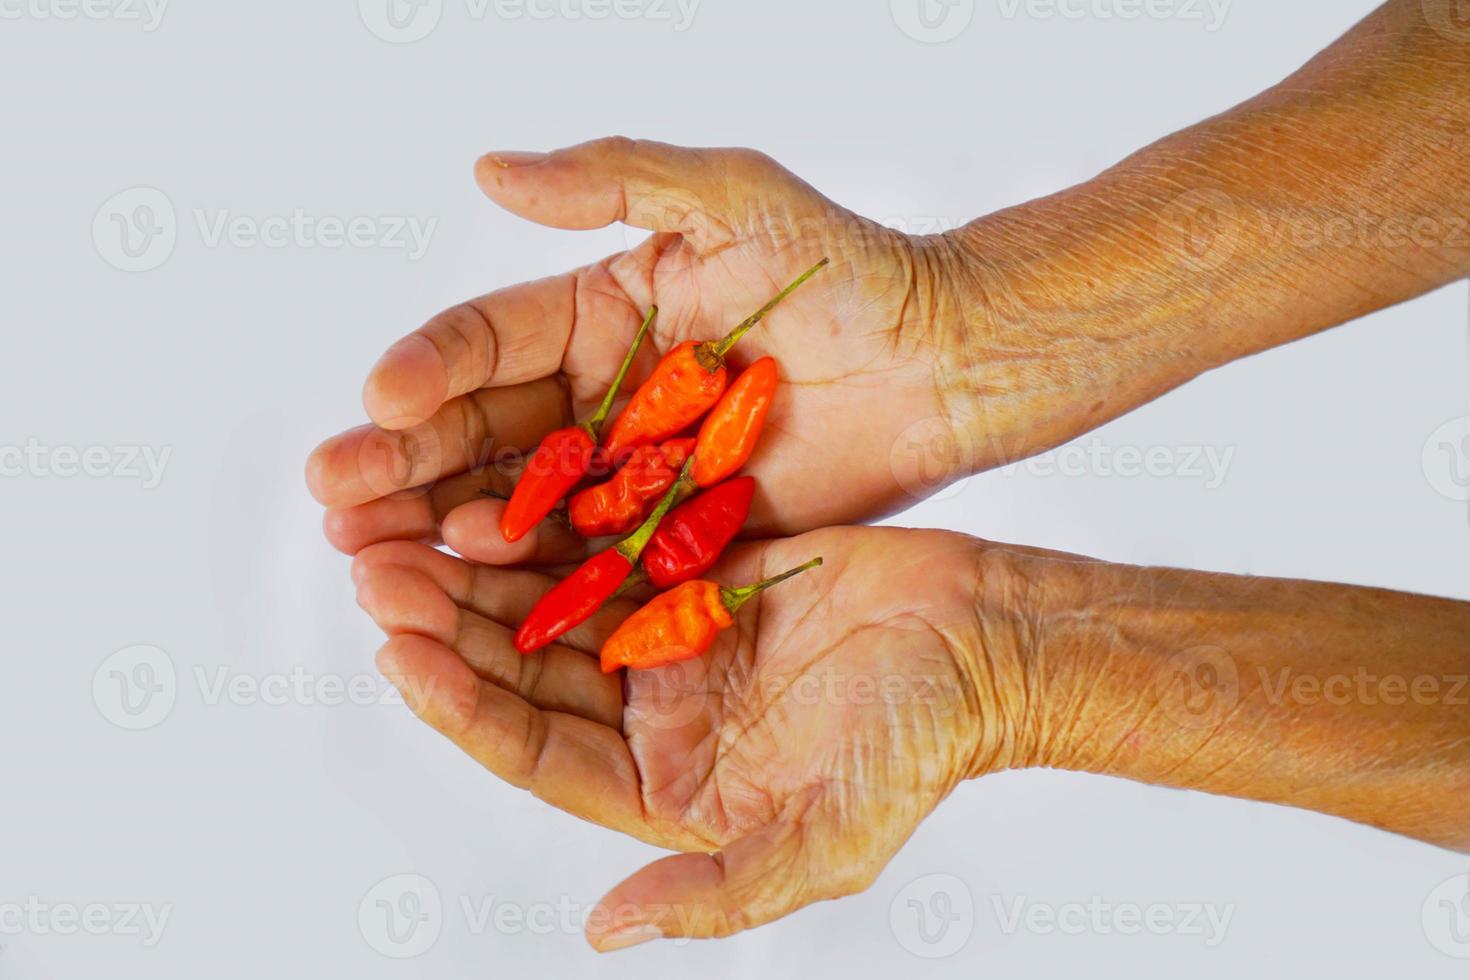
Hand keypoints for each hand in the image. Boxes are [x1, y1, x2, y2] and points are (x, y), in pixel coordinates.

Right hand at [307, 137, 1039, 557]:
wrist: (940, 363)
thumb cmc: (847, 267)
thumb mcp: (730, 199)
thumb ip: (613, 178)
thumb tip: (489, 167)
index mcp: (595, 313)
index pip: (488, 343)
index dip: (428, 371)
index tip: (379, 400)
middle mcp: (596, 395)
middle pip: (479, 432)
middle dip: (403, 462)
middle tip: (334, 496)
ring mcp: (629, 470)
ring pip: (516, 502)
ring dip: (440, 525)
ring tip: (367, 550)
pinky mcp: (669, 532)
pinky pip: (586, 557)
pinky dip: (525, 575)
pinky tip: (465, 587)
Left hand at [350, 525, 1018, 946]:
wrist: (986, 641)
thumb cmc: (919, 746)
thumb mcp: (824, 842)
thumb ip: (715, 891)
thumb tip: (606, 931)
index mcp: (663, 785)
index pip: (537, 748)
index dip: (464, 708)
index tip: (398, 658)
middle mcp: (652, 712)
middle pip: (525, 668)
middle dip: (448, 624)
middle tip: (380, 570)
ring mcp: (669, 634)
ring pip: (551, 599)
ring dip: (482, 567)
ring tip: (414, 524)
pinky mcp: (696, 565)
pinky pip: (608, 539)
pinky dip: (555, 516)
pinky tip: (504, 485)